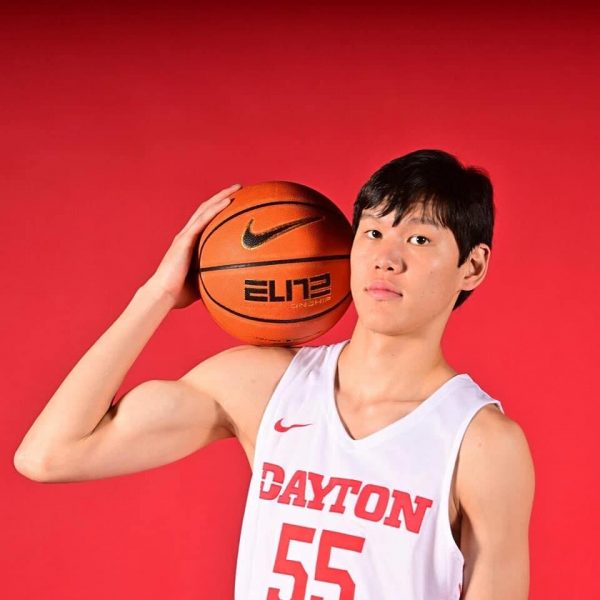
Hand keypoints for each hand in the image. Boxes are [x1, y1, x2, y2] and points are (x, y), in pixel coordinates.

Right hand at [145, 183, 241, 309]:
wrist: (163, 295)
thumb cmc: (180, 294)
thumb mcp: (203, 282)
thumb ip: (214, 277)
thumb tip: (234, 283)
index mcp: (190, 244)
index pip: (206, 221)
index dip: (218, 210)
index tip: (236, 203)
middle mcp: (187, 236)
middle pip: (206, 210)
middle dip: (223, 197)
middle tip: (240, 189)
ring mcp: (185, 236)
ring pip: (205, 210)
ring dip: (221, 197)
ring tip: (238, 188)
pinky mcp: (184, 240)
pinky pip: (202, 220)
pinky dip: (215, 209)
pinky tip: (228, 202)